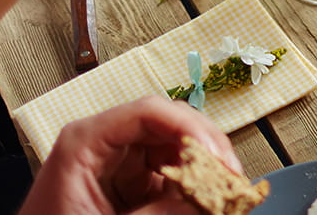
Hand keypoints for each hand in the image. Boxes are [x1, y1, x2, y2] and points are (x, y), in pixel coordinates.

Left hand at [20, 96, 238, 214]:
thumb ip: (159, 214)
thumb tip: (211, 199)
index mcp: (85, 143)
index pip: (147, 112)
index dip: (189, 128)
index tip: (216, 155)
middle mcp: (104, 144)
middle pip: (168, 125)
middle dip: (205, 148)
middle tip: (231, 178)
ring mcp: (118, 163)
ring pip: (175, 148)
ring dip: (204, 167)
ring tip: (226, 190)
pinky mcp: (130, 185)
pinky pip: (170, 173)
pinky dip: (193, 185)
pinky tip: (209, 198)